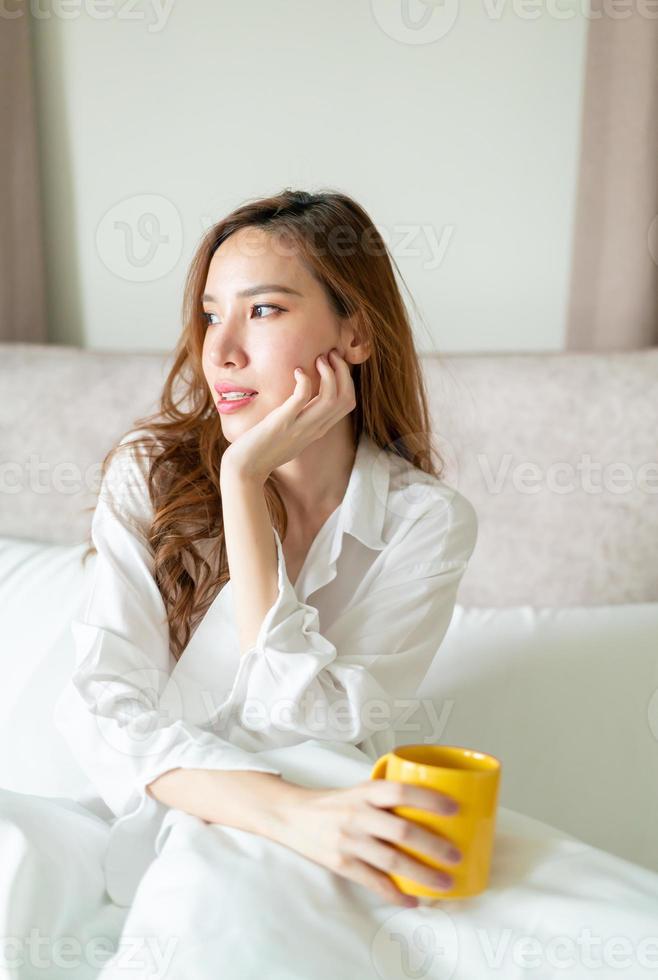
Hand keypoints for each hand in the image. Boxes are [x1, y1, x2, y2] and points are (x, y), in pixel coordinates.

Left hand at [220, 349, 355, 481]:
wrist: (246, 468)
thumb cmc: (264, 449)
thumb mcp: (292, 434)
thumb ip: (303, 419)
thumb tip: (304, 400)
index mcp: (318, 429)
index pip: (348, 403)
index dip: (347, 380)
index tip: (334, 364)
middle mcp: (315, 428)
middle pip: (346, 398)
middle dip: (343, 372)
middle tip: (330, 355)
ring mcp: (300, 426)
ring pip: (331, 398)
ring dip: (330, 373)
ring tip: (320, 359)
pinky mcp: (282, 422)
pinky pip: (302, 397)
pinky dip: (304, 380)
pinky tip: (296, 371)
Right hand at [275, 778, 461, 907]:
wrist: (292, 816)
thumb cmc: (335, 803)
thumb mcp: (360, 790)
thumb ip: (388, 797)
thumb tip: (433, 807)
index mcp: (365, 792)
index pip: (400, 791)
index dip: (428, 799)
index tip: (454, 809)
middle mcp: (357, 815)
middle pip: (401, 831)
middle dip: (433, 845)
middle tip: (456, 855)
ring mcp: (349, 841)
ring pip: (391, 861)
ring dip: (421, 874)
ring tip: (444, 883)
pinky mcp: (341, 864)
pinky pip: (374, 882)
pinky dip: (395, 895)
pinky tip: (413, 901)